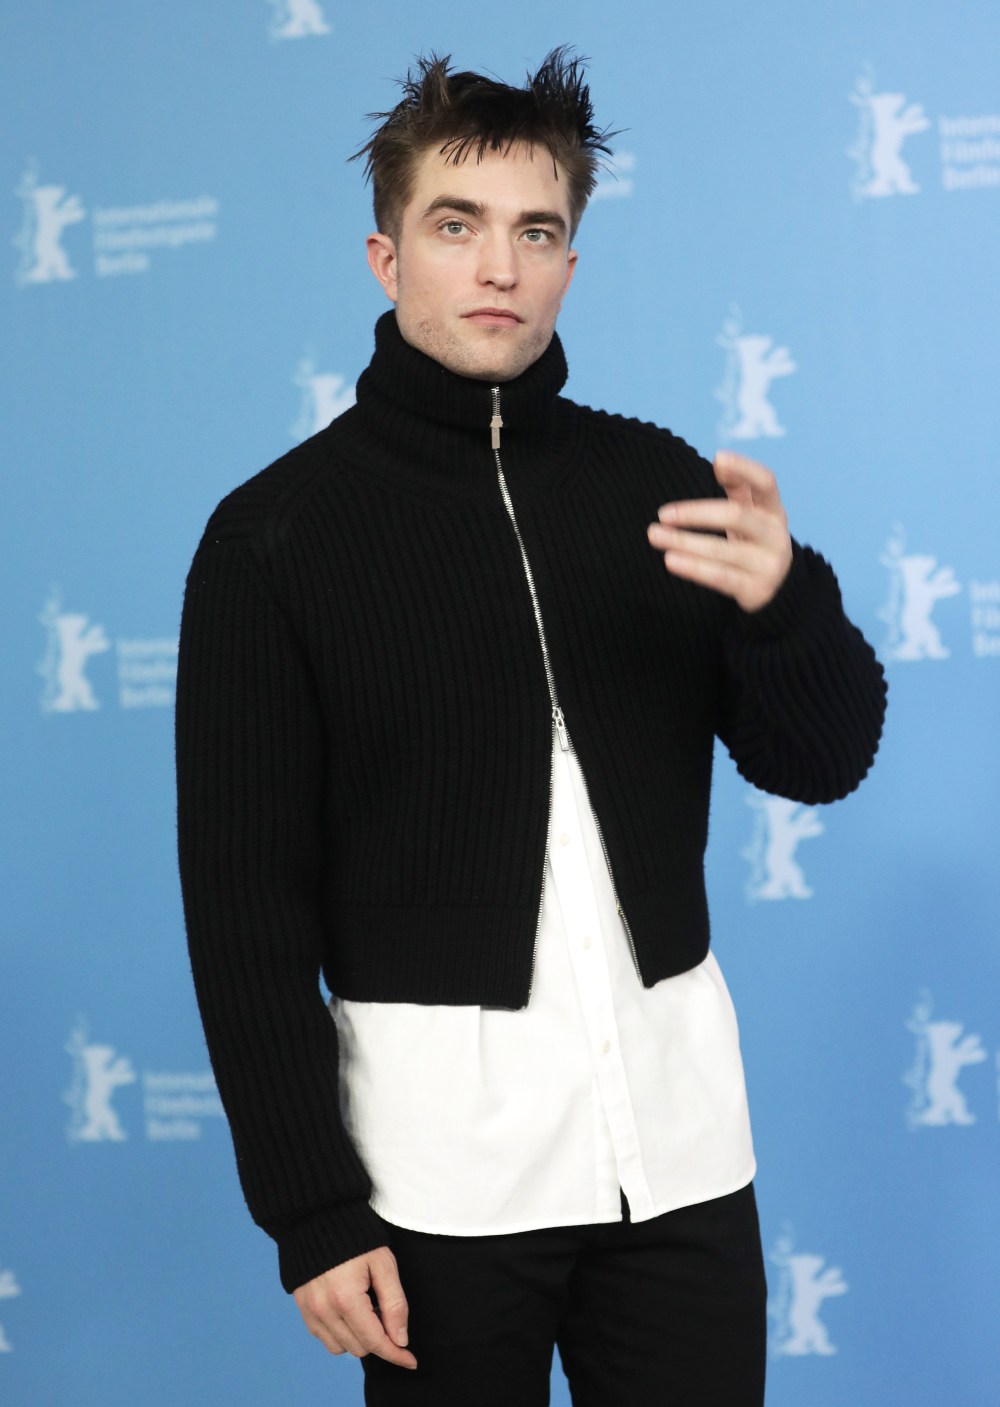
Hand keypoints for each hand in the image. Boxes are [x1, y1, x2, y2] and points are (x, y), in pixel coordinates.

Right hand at [293, 1246, 416, 1369]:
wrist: (318, 1215)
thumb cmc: (356, 1236)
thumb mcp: (383, 1263)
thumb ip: (394, 1303)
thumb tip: (400, 1338)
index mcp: (346, 1299)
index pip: (375, 1341)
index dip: (396, 1354)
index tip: (411, 1360)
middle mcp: (324, 1310)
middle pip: (360, 1348)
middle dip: (378, 1337)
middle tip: (383, 1308)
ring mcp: (310, 1311)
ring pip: (341, 1347)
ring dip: (358, 1337)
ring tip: (366, 1306)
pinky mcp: (302, 1308)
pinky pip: (323, 1337)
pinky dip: (340, 1333)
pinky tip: (349, 1310)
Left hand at [647, 450, 792, 612]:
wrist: (776, 588)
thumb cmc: (753, 540)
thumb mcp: (751, 512)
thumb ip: (737, 486)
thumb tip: (720, 459)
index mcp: (774, 511)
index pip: (766, 483)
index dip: (745, 469)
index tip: (718, 457)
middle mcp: (775, 536)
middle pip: (736, 516)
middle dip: (696, 513)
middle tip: (662, 514)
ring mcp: (768, 565)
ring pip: (722, 551)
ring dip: (685, 542)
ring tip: (655, 536)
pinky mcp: (756, 590)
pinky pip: (720, 577)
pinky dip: (694, 568)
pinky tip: (671, 560)